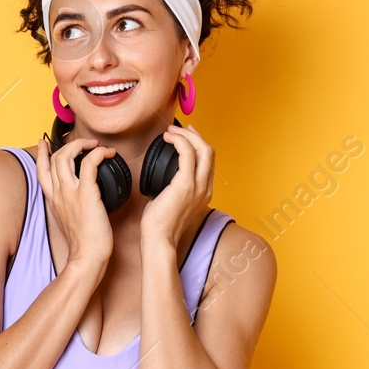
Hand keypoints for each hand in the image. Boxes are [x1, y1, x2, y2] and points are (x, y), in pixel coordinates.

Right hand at [34, 134, 114, 271]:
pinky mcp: (86, 193)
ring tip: (96, 145)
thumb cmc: (83, 243)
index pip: (42, 171)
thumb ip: (69, 206)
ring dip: (83, 144)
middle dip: (70, 144)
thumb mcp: (69, 221)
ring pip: (67, 155)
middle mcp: (59, 193)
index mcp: (53, 199)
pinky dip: (99, 153)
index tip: (44, 143)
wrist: (87, 256)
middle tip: (86, 143)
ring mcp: (70, 192)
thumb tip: (79, 199)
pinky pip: (90, 163)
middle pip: (56, 158)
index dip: (43, 154)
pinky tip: (108, 154)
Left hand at [140, 123, 213, 251]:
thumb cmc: (160, 225)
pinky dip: (179, 142)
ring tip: (171, 132)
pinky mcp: (186, 184)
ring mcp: (198, 186)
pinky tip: (168, 139)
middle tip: (179, 129)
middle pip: (209, 151)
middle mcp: (205, 188)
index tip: (185, 136)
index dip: (198, 144)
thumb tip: (161, 179)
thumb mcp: (170, 202)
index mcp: (204, 192)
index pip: (208, 161)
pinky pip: (187, 154)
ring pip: (202, 149)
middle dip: (195, 135)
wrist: (159, 240)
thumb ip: (172, 189)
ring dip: (186, 136)